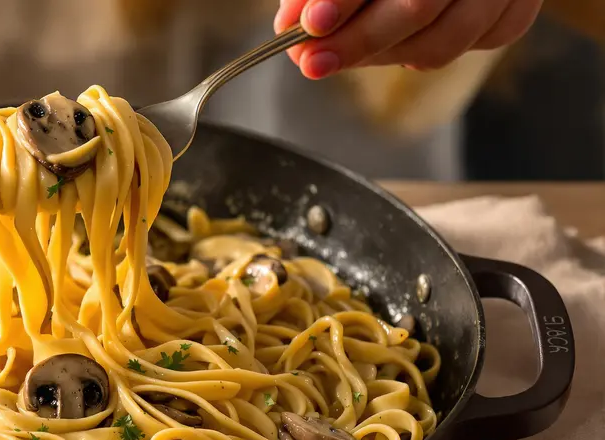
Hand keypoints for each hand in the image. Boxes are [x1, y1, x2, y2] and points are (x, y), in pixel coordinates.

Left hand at [275, 0, 542, 78]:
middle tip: (311, 61)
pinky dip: (430, 51)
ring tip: (342, 55)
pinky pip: (482, 41)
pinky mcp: (522, 3)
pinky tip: (399, 46)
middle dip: (358, 41)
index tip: (311, 25)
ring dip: (386, 56)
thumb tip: (291, 24)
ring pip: (447, 38)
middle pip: (418, 7)